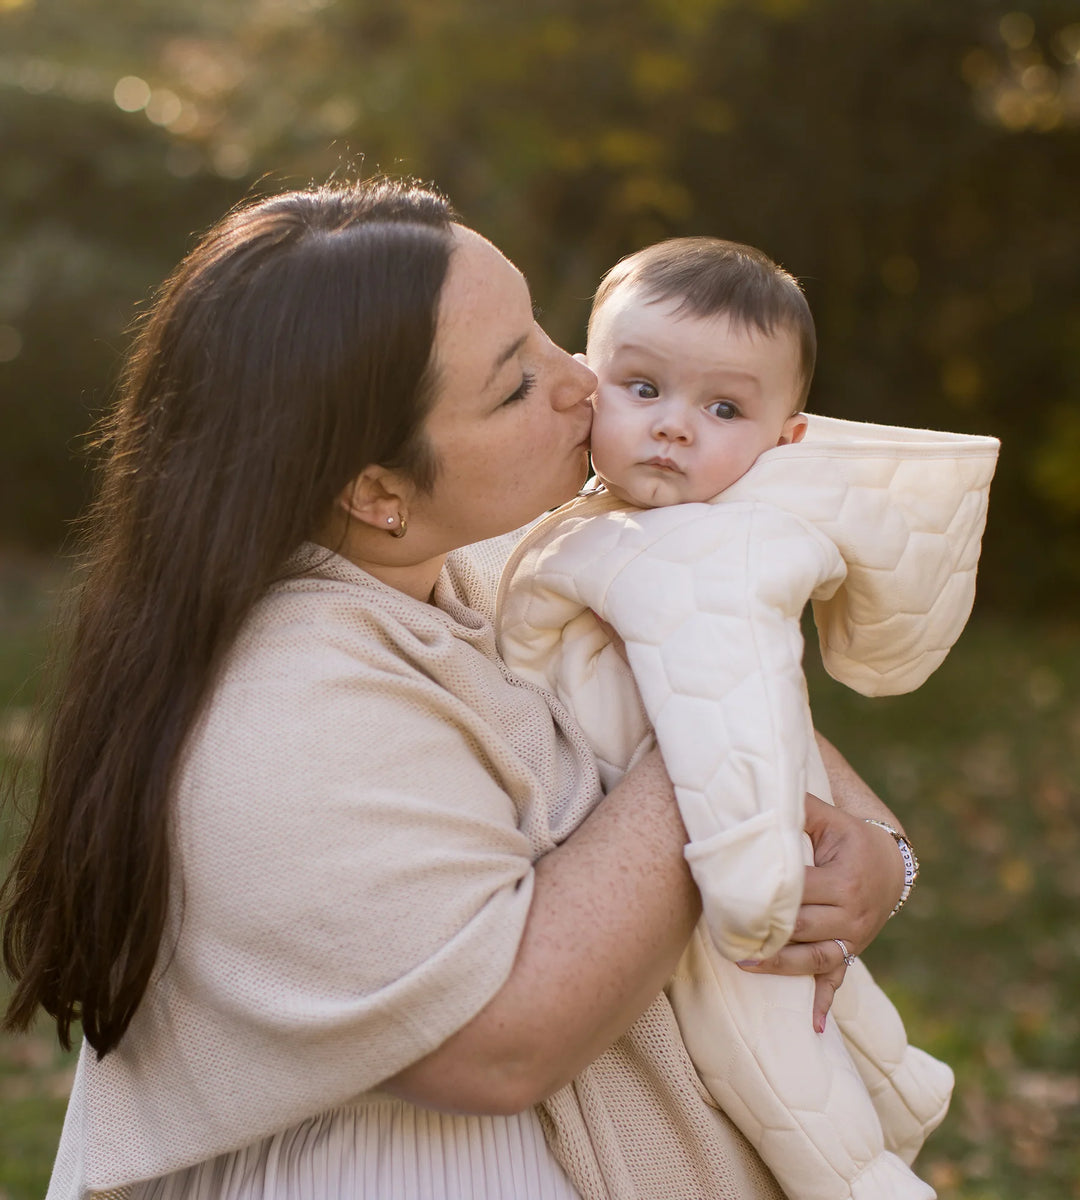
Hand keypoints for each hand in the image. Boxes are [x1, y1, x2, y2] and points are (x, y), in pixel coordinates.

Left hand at [737, 794, 904, 1030]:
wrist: (891, 863)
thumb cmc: (848, 835)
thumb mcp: (828, 817)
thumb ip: (796, 808)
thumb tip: (756, 792)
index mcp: (846, 878)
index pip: (800, 890)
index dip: (767, 893)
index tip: (732, 893)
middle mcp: (853, 912)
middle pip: (803, 927)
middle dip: (766, 930)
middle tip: (725, 930)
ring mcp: (855, 937)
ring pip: (814, 957)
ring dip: (780, 964)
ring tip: (742, 961)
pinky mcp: (852, 951)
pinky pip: (838, 980)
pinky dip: (824, 1003)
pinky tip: (812, 1027)